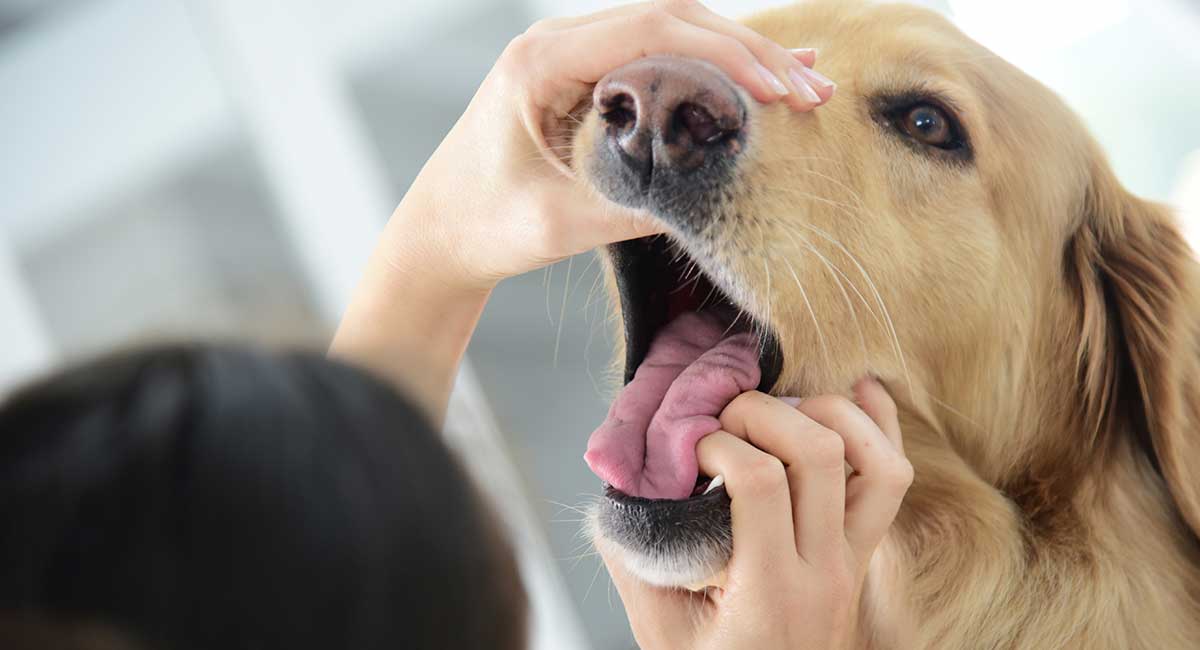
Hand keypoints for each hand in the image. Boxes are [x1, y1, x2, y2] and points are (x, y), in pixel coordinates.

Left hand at [333, 1, 833, 420]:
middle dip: (747, 52)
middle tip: (811, 90)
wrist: (438, 235)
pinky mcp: (584, 79)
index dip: (725, 52)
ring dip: (736, 57)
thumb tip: (720, 192)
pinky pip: (656, 58)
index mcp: (540, 62)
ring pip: (670, 33)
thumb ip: (638, 203)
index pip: (651, 28)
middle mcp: (556, 44)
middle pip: (671, 19)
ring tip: (804, 83)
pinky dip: (708, 69)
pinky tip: (759, 79)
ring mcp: (571, 56)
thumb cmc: (485, 226)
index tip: (780, 89)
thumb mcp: (562, 222)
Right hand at [604, 379, 911, 649]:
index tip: (691, 451)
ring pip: (878, 461)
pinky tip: (855, 391)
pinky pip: (892, 479)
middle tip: (725, 421)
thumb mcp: (658, 627)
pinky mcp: (862, 554)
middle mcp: (824, 571)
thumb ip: (634, 556)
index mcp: (769, 591)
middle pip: (820, 454)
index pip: (762, 480)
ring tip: (780, 409)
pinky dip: (880, 425)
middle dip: (765, 412)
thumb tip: (625, 481)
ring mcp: (853, 562)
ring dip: (830, 415)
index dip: (720, 443)